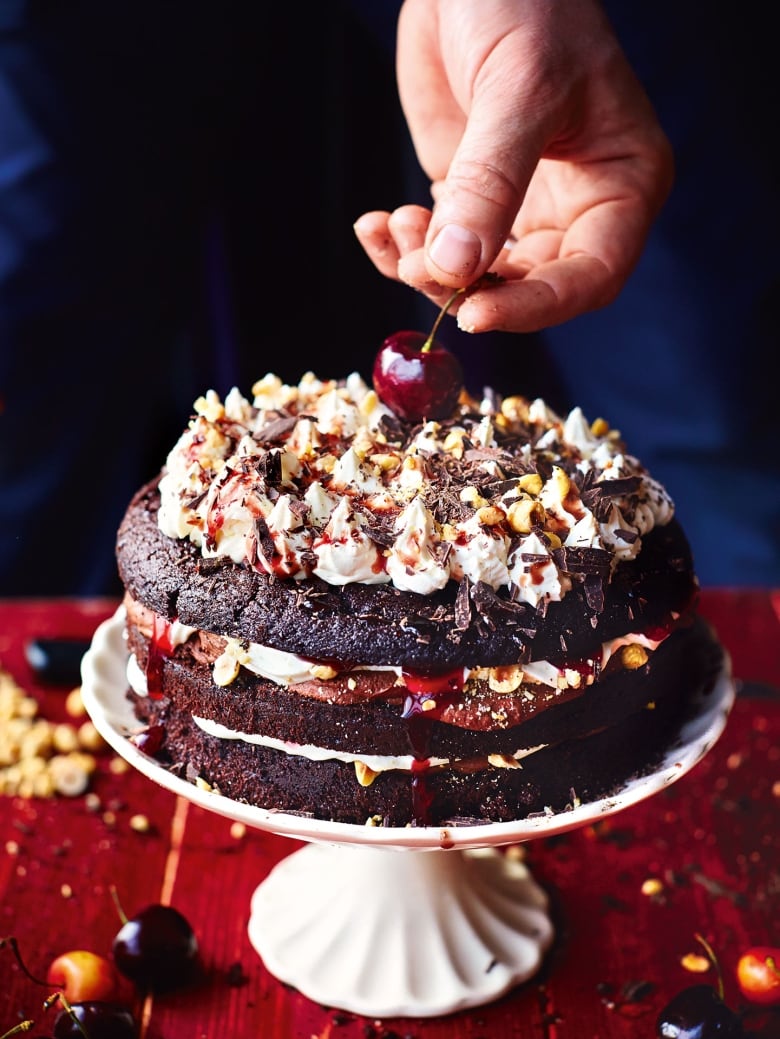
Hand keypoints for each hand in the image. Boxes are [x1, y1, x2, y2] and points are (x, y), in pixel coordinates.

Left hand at [354, 0, 673, 333]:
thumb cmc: (526, 3)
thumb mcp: (518, 87)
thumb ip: (490, 181)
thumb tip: (455, 268)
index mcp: (622, 184)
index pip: (591, 274)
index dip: (536, 305)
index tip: (475, 313)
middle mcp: (576, 207)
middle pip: (529, 285)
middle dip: (468, 287)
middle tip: (416, 263)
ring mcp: (520, 206)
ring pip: (478, 277)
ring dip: (428, 269)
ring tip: (395, 225)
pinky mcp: (469, 198)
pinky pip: (439, 248)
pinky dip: (403, 248)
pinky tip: (376, 224)